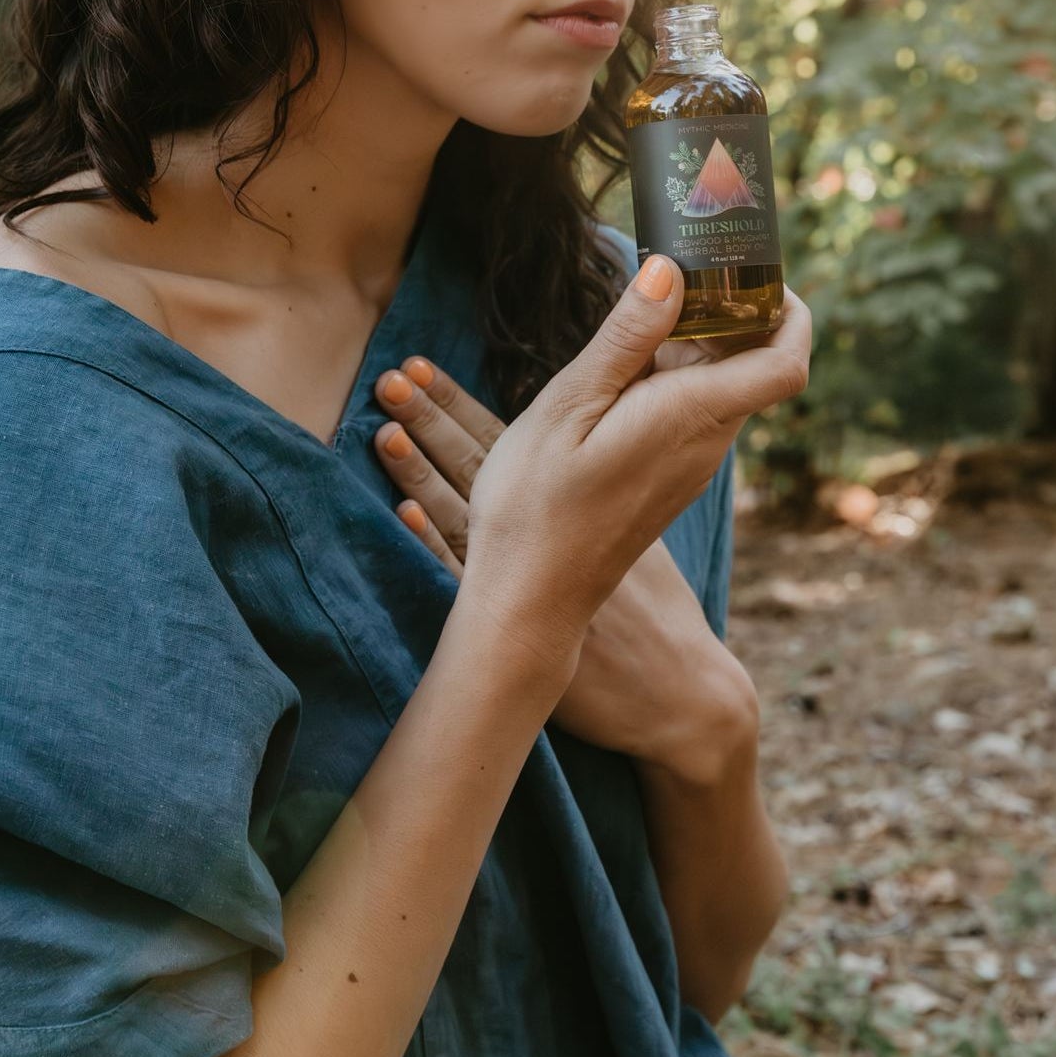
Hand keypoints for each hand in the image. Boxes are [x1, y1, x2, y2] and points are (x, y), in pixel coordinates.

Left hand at [371, 357, 754, 770]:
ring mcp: (526, 576)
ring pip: (461, 513)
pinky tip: (403, 513)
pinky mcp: (515, 619)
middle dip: (430, 420)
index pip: (503, 437)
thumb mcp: (642, 533)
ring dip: (420, 472)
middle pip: (476, 466)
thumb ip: (607, 485)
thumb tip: (582, 437)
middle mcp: (544, 531)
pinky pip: (463, 574)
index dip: (458, 402)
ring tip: (384, 431)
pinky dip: (433, 541)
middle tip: (390, 378)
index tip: (419, 365)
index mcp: (574, 499)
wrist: (672, 691)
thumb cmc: (660, 612)